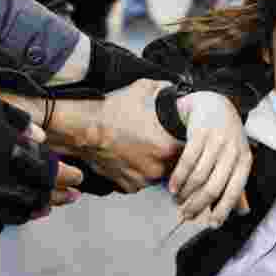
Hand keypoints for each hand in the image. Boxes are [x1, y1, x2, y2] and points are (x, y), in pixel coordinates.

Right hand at [0, 92, 82, 232]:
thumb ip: (18, 123)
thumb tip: (40, 139)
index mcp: (8, 159)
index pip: (49, 174)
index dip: (67, 176)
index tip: (78, 177)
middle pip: (37, 199)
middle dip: (59, 197)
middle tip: (73, 197)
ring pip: (15, 216)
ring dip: (35, 211)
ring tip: (47, 208)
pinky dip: (3, 221)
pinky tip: (9, 219)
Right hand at [49, 79, 182, 192]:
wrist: (84, 127)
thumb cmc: (112, 111)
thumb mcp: (144, 89)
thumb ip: (165, 90)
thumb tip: (174, 89)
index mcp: (168, 146)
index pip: (191, 150)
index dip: (188, 143)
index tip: (181, 137)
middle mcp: (158, 167)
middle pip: (177, 165)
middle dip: (171, 155)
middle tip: (160, 142)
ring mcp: (143, 179)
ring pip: (159, 175)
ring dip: (155, 165)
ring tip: (143, 149)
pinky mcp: (128, 186)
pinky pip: (141, 181)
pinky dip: (138, 172)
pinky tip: (132, 157)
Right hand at [168, 91, 251, 226]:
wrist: (216, 104)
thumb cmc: (227, 138)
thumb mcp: (237, 158)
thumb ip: (238, 184)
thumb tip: (242, 213)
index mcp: (245, 161)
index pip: (234, 191)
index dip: (223, 210)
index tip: (211, 225)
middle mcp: (233, 152)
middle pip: (213, 187)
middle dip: (198, 205)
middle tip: (186, 215)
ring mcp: (217, 142)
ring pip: (199, 177)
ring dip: (186, 194)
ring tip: (178, 201)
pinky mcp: (200, 133)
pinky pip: (187, 161)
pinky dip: (178, 178)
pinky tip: (172, 187)